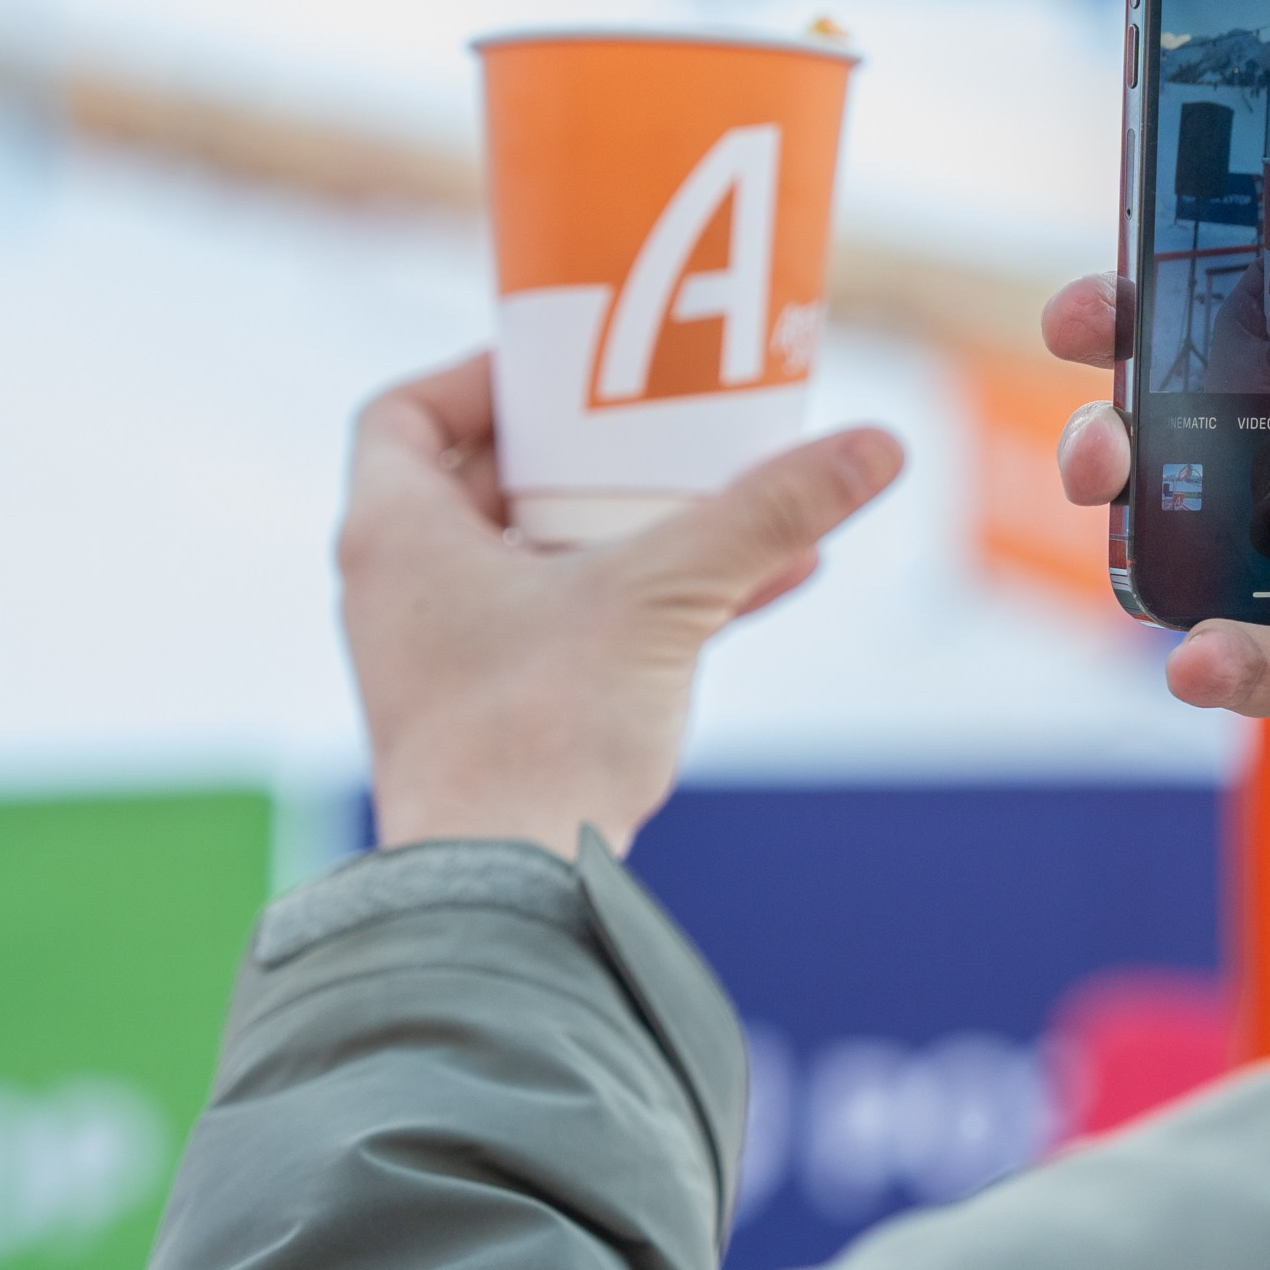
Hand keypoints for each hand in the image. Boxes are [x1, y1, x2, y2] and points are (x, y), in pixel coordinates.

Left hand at [338, 355, 903, 857]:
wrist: (502, 897)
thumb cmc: (538, 732)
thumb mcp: (663, 596)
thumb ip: (763, 515)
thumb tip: (874, 447)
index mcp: (395, 535)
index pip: (404, 415)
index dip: (480, 378)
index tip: (562, 372)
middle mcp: (403, 594)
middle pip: (486, 484)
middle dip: (583, 456)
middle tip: (659, 425)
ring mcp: (446, 663)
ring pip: (540, 564)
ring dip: (631, 530)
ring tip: (728, 502)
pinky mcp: (498, 721)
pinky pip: (574, 631)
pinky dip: (648, 604)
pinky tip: (761, 587)